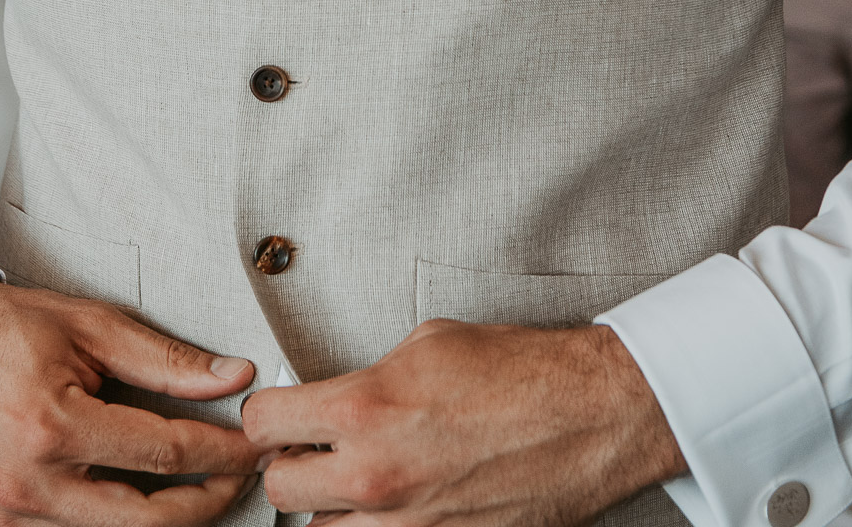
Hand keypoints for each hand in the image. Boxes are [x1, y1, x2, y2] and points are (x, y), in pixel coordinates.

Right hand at [0, 271, 258, 525]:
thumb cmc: (3, 327)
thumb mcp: (89, 325)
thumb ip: (164, 359)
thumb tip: (232, 378)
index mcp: (52, 426)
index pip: (163, 453)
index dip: (221, 452)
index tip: (254, 443)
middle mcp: (30, 482)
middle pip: (147, 520)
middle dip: (207, 501)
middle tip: (240, 473)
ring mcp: (13, 513)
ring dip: (167, 517)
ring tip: (203, 482)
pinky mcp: (3, 523)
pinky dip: (120, 519)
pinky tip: (148, 492)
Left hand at [241, 318, 684, 526]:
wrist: (587, 415)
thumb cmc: (516, 370)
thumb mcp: (425, 343)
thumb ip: (366, 375)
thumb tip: (334, 394)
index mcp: (365, 408)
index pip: (264, 424)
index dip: (267, 414)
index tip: (280, 411)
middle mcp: (376, 475)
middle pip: (281, 490)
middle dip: (291, 465)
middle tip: (313, 446)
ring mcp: (409, 525)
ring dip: (332, 507)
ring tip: (359, 476)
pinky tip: (399, 501)